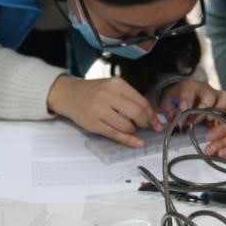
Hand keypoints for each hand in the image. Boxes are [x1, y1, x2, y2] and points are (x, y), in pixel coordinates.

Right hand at [47, 75, 161, 147]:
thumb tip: (152, 116)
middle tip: (144, 126)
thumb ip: (130, 98)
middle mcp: (108, 94)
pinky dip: (128, 140)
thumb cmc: (94, 92)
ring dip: (134, 131)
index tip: (157, 123)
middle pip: (137, 113)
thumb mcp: (112, 88)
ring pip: (127, 126)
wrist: (68, 94)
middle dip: (145, 123)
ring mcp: (99, 109)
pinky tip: (135, 142)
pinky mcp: (92, 123)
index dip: (152, 115)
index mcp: (117, 84)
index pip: (142, 101)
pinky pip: (115, 134)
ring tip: (130, 128)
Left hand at [159, 79, 225, 123]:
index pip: (188, 91)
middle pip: (209, 95)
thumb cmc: (176, 99)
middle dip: (204, 110)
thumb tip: (170, 123)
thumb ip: (168, 112)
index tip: (182, 119)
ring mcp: (217, 93)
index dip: (185, 105)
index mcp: (189, 85)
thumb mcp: (167, 103)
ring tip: (211, 122)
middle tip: (196, 122)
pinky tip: (224, 123)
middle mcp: (205, 87)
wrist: (184, 93)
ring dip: (220, 110)